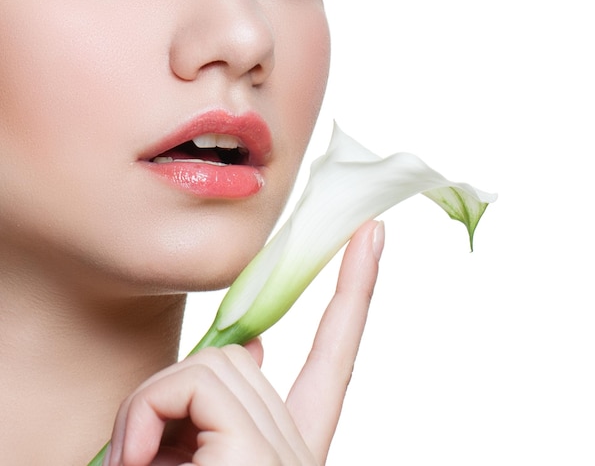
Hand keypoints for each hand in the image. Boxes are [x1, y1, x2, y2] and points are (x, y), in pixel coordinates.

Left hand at [105, 220, 383, 465]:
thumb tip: (257, 346)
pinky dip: (150, 410)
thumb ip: (234, 401)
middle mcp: (300, 446)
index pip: (337, 351)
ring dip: (157, 405)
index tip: (370, 235)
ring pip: (216, 363)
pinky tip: (140, 463)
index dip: (356, 290)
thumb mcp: (203, 457)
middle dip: (178, 390)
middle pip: (239, 359)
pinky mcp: (258, 454)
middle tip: (141, 456)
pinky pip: (196, 383)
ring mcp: (285, 452)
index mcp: (291, 446)